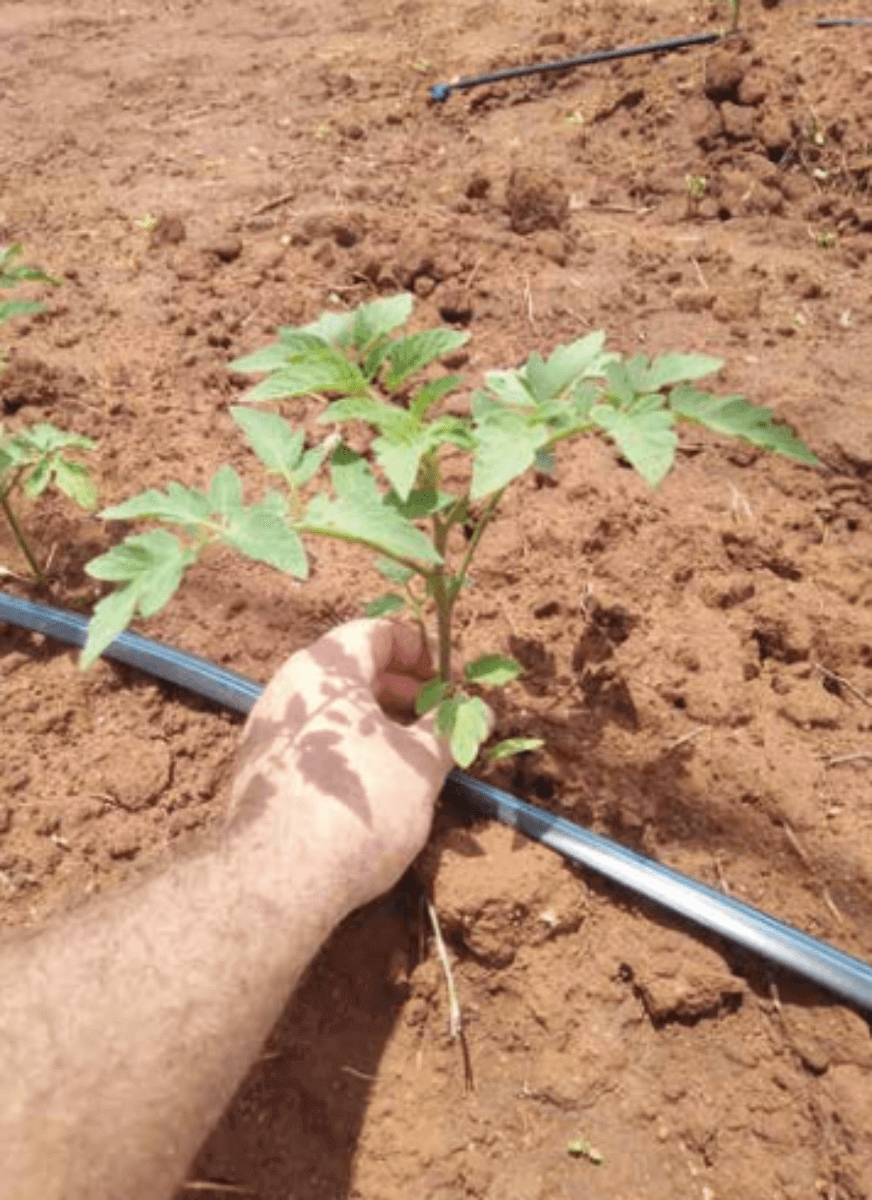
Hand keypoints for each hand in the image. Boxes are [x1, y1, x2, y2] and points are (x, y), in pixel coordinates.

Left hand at [228, 620, 454, 914]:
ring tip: (411, 751)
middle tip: (436, 715)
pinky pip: (310, 738)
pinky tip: (373, 782)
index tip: (446, 679)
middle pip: (351, 667)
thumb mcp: (421, 766)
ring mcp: (267, 728)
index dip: (418, 649)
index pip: (375, 632)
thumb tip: (478, 712)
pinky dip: (346, 745)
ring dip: (374, 720)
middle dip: (400, 688)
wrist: (280, 878)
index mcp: (325, 669)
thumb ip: (450, 731)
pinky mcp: (259, 768)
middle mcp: (288, 687)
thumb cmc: (359, 807)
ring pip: (330, 706)